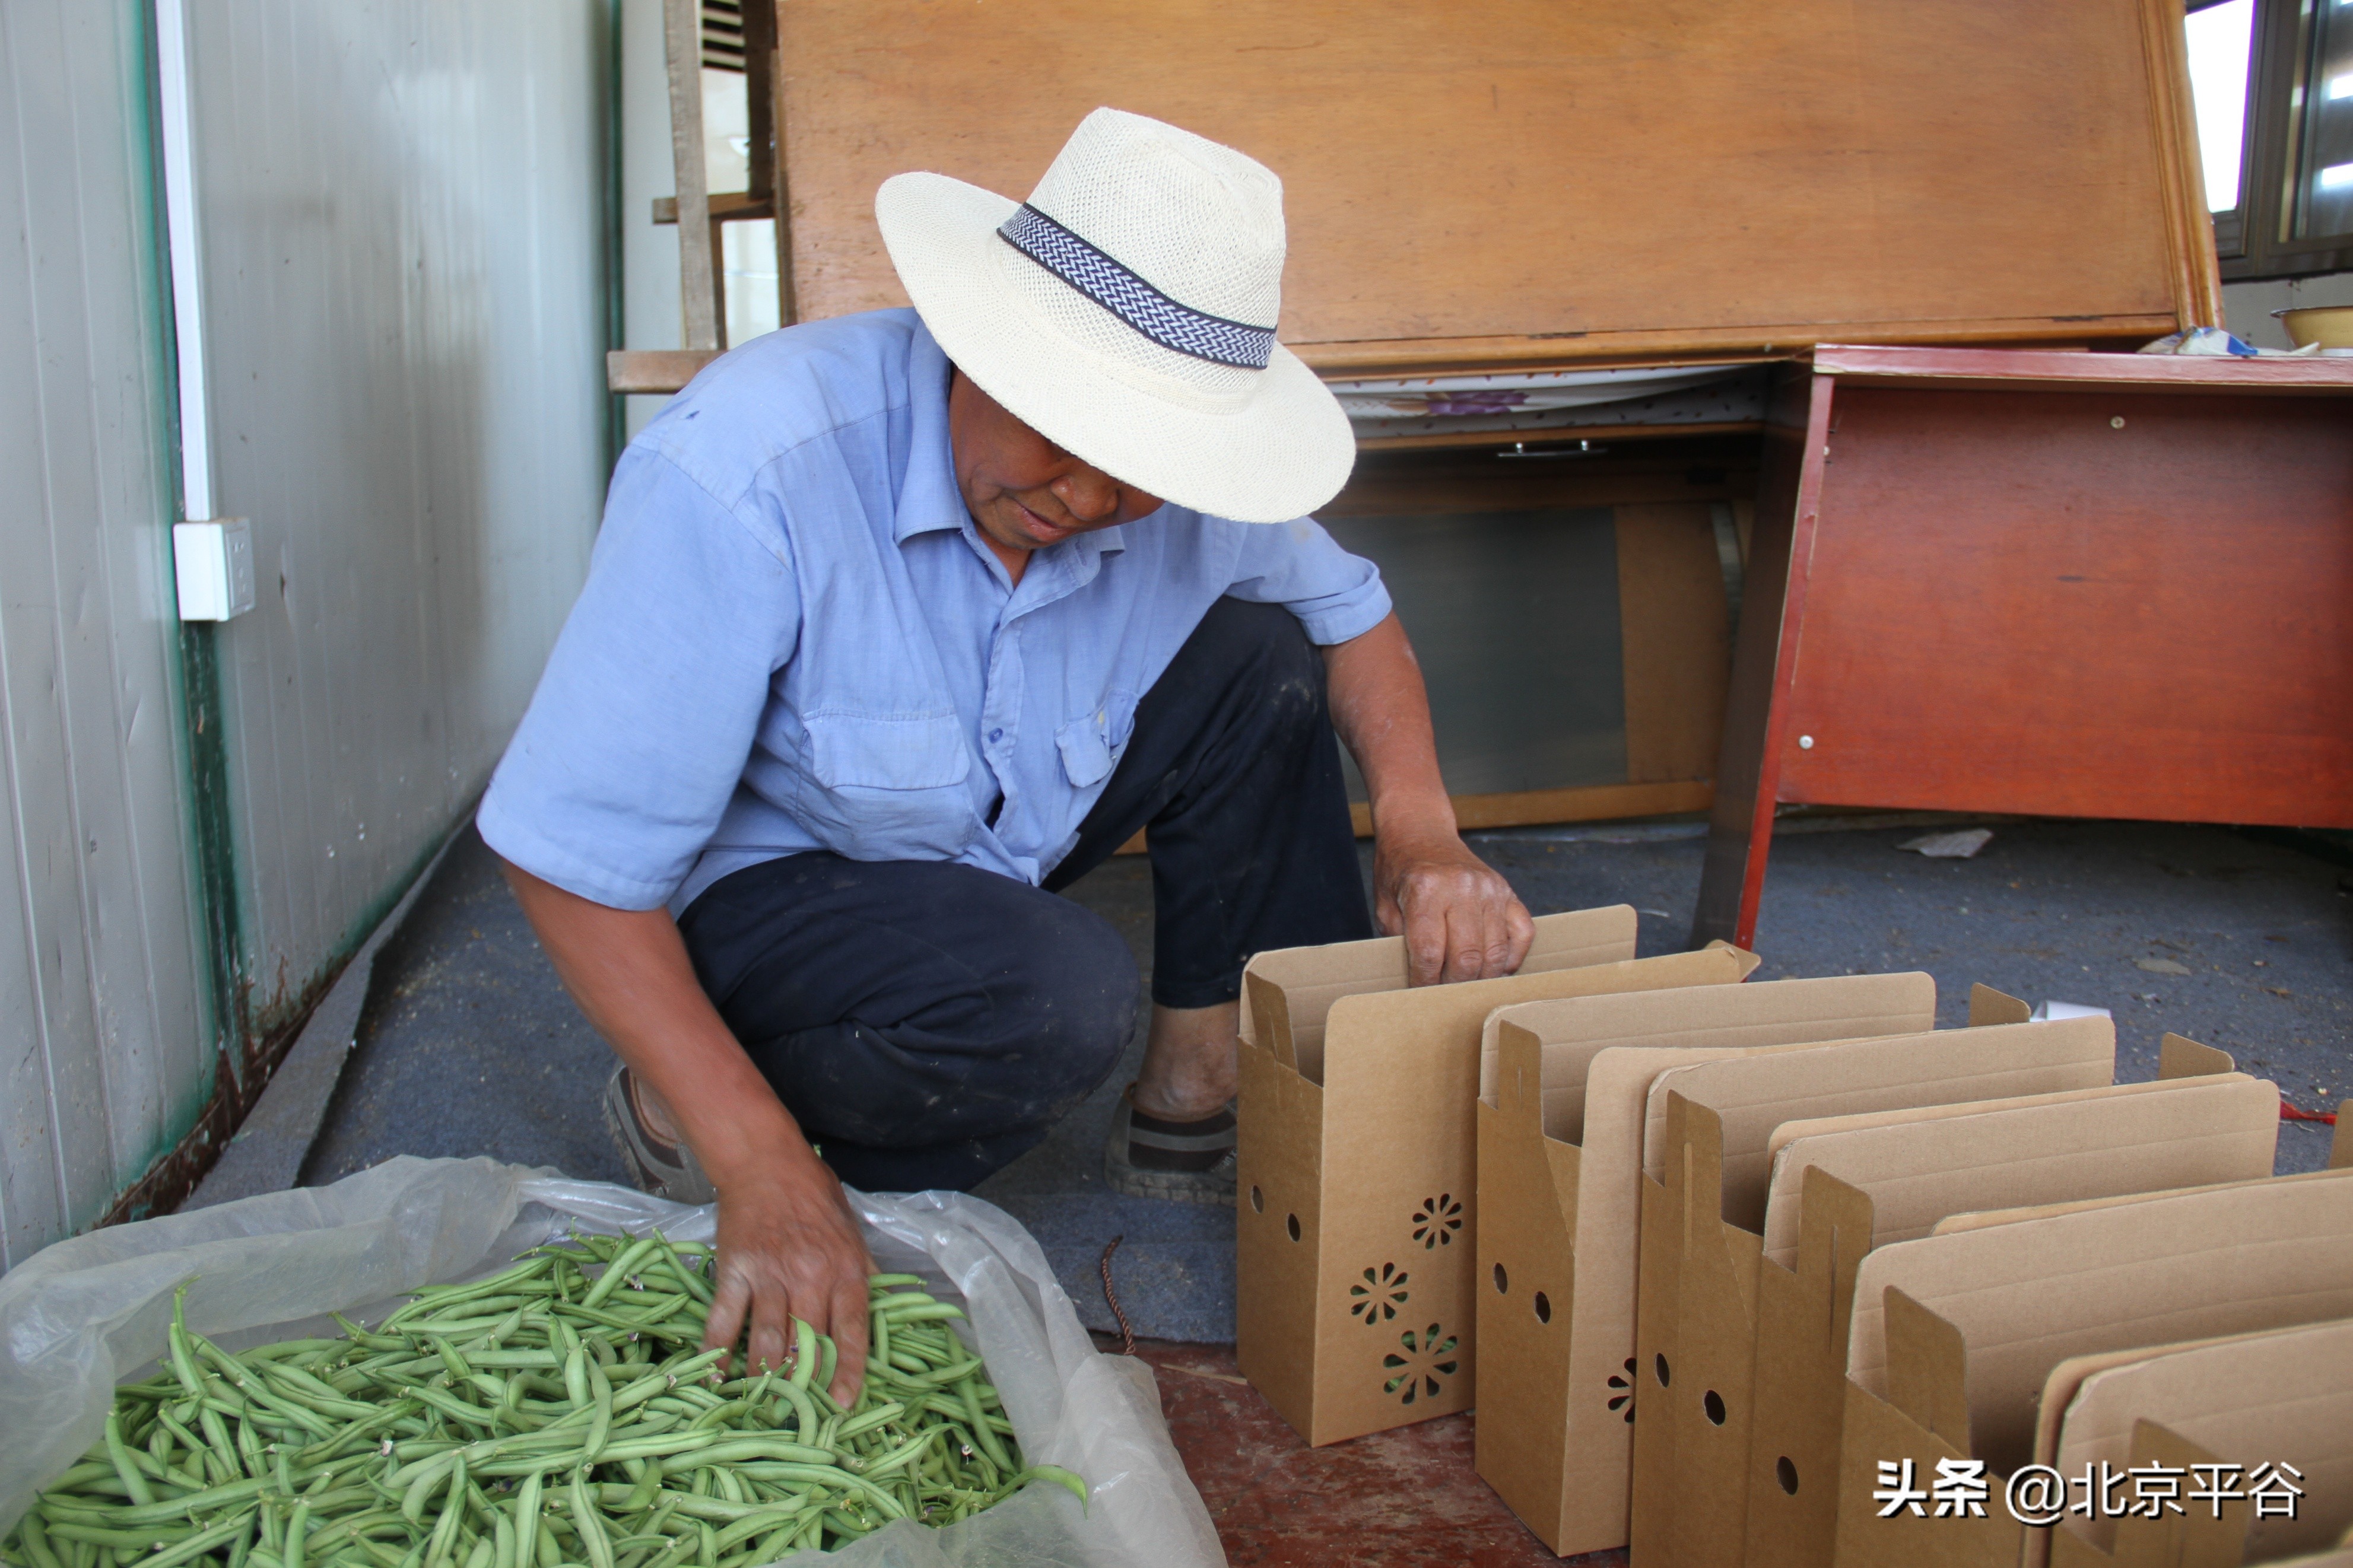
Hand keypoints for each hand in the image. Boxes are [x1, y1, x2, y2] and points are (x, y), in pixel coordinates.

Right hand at [702, 1148, 874, 1405]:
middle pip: (808, 1343)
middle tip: (796, 1413)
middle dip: (803, 1382)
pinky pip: (726, 1319)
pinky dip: (719, 1350)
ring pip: (769, 1339)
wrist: (766, 1163)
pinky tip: (716, 1375)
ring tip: (761, 1403)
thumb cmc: (815, 1197)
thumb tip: (876, 1312)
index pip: (852, 1329)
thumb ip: (862, 1274)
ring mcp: (770, 1275)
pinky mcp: (736, 1271)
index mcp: (845, 1269)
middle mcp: (810, 1276)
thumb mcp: (853, 1233)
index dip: (848, 1369)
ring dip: (764, 1376)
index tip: (842, 1402)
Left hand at [1372, 821, 1534, 986]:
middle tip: (1444, 995)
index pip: (1430, 953)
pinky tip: (1495, 967)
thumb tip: (1419, 984)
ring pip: (1495, 952)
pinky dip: (1511, 957)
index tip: (1421, 995)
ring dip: (1482, 978)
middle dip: (1454, 985)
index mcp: (1426, 890)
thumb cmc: (1400, 873)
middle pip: (1467, 958)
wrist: (1420, 833)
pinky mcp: (1508, 891)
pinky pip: (1522, 934)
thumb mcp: (1385, 907)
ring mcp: (1490, 889)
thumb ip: (1401, 942)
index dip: (1425, 982)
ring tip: (1466, 986)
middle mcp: (1462, 887)